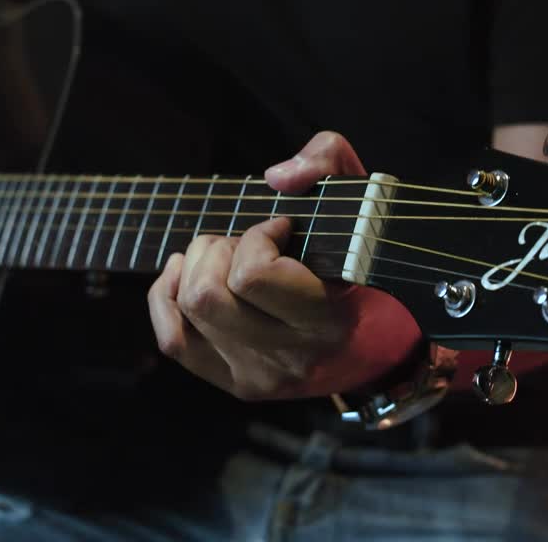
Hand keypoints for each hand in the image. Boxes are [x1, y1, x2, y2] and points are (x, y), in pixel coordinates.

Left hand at [147, 132, 421, 400]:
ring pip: (188, 311)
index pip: (253, 277)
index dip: (258, 237)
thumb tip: (276, 177)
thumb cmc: (360, 263)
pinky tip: (188, 275)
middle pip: (206, 295)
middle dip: (218, 251)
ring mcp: (258, 376)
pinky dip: (169, 297)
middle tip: (248, 244)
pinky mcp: (235, 383)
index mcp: (326, 318)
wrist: (379, 343)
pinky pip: (173, 340)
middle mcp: (289, 357)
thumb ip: (325, 164)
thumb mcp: (359, 200)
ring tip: (228, 259)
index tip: (281, 230)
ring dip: (198, 268)